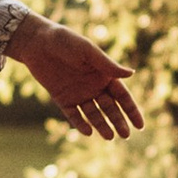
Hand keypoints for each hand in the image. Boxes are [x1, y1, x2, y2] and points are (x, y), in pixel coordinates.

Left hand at [9, 16, 142, 139]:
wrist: (36, 42)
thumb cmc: (65, 41)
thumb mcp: (87, 51)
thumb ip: (107, 65)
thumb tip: (132, 73)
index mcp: (103, 74)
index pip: (122, 96)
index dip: (132, 111)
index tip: (140, 126)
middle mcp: (93, 86)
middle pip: (110, 108)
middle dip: (119, 121)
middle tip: (125, 135)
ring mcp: (78, 93)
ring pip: (94, 114)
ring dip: (102, 125)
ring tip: (109, 137)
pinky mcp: (62, 98)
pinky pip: (73, 115)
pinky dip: (80, 124)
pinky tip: (88, 132)